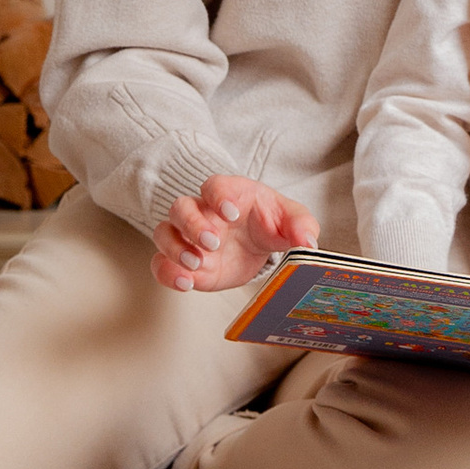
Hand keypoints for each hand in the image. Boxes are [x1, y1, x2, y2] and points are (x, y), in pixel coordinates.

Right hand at [151, 175, 316, 294]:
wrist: (257, 243)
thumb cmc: (269, 222)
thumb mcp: (291, 219)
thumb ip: (302, 225)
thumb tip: (309, 242)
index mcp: (230, 194)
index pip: (214, 185)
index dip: (218, 196)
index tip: (231, 212)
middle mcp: (203, 212)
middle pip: (181, 207)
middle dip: (193, 225)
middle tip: (213, 243)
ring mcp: (188, 237)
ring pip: (164, 232)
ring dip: (175, 248)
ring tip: (196, 263)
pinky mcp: (183, 262)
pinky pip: (161, 263)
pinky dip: (167, 272)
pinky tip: (185, 283)